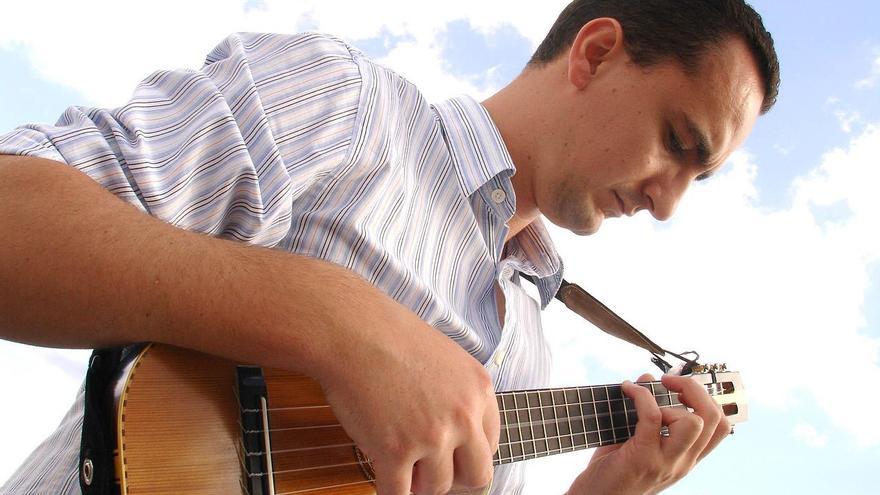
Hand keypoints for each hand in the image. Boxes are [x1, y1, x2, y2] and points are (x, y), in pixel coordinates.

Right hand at [313, 296, 498, 494]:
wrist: (351, 330)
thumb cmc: (387, 335)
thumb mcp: (444, 358)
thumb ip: (457, 394)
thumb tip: (453, 430)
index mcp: (479, 389)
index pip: (491, 443)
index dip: (467, 454)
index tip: (451, 456)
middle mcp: (463, 415)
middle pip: (477, 475)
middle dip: (453, 478)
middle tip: (431, 470)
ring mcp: (431, 436)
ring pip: (436, 488)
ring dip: (418, 482)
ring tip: (400, 464)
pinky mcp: (395, 451)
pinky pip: (398, 494)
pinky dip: (391, 491)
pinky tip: (383, 476)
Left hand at [566, 372, 730, 494]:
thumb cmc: (612, 469)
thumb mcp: (638, 441)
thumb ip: (647, 412)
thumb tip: (649, 378)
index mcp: (687, 458)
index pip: (721, 427)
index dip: (707, 399)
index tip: (681, 388)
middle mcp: (683, 462)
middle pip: (714, 419)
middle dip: (694, 389)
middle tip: (669, 381)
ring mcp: (666, 463)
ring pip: (691, 422)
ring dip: (669, 400)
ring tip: (646, 397)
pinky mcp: (643, 458)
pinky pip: (651, 416)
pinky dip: (640, 396)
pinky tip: (627, 390)